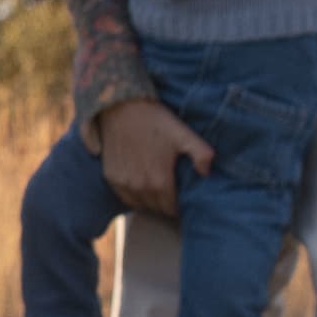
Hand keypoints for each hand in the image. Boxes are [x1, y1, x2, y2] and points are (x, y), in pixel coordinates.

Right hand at [95, 99, 211, 218]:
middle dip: (165, 203)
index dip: (179, 205)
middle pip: (157, 208)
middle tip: (170, 192)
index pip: (172, 209)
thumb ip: (202, 155)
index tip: (181, 198)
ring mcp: (123, 183)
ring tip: (156, 190)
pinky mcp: (111, 177)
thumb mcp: (184, 134)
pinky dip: (133, 195)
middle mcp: (140, 188)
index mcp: (160, 181)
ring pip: (140, 204)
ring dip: (149, 201)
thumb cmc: (155, 120)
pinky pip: (125, 197)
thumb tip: (206, 173)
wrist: (122, 107)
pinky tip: (139, 184)